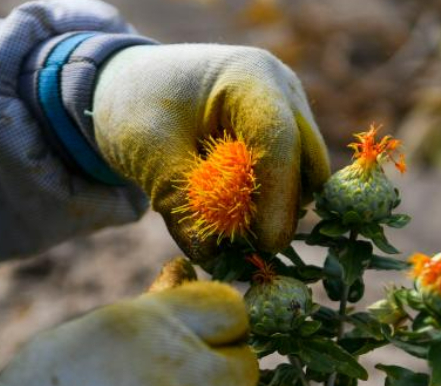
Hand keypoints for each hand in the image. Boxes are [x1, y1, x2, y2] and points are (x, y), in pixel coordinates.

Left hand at [92, 44, 329, 261]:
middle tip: (251, 248)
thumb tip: (209, 252)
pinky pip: (294, 178)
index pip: (279, 141)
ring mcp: (289, 111)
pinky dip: (270, 203)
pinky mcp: (286, 135)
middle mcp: (282, 90)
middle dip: (283, 209)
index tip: (267, 242)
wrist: (134, 87)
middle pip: (307, 160)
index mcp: (250, 78)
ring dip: (277, 209)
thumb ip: (180, 199)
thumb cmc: (138, 109)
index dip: (278, 196)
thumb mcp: (148, 152)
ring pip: (307, 175)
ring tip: (231, 227)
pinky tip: (235, 214)